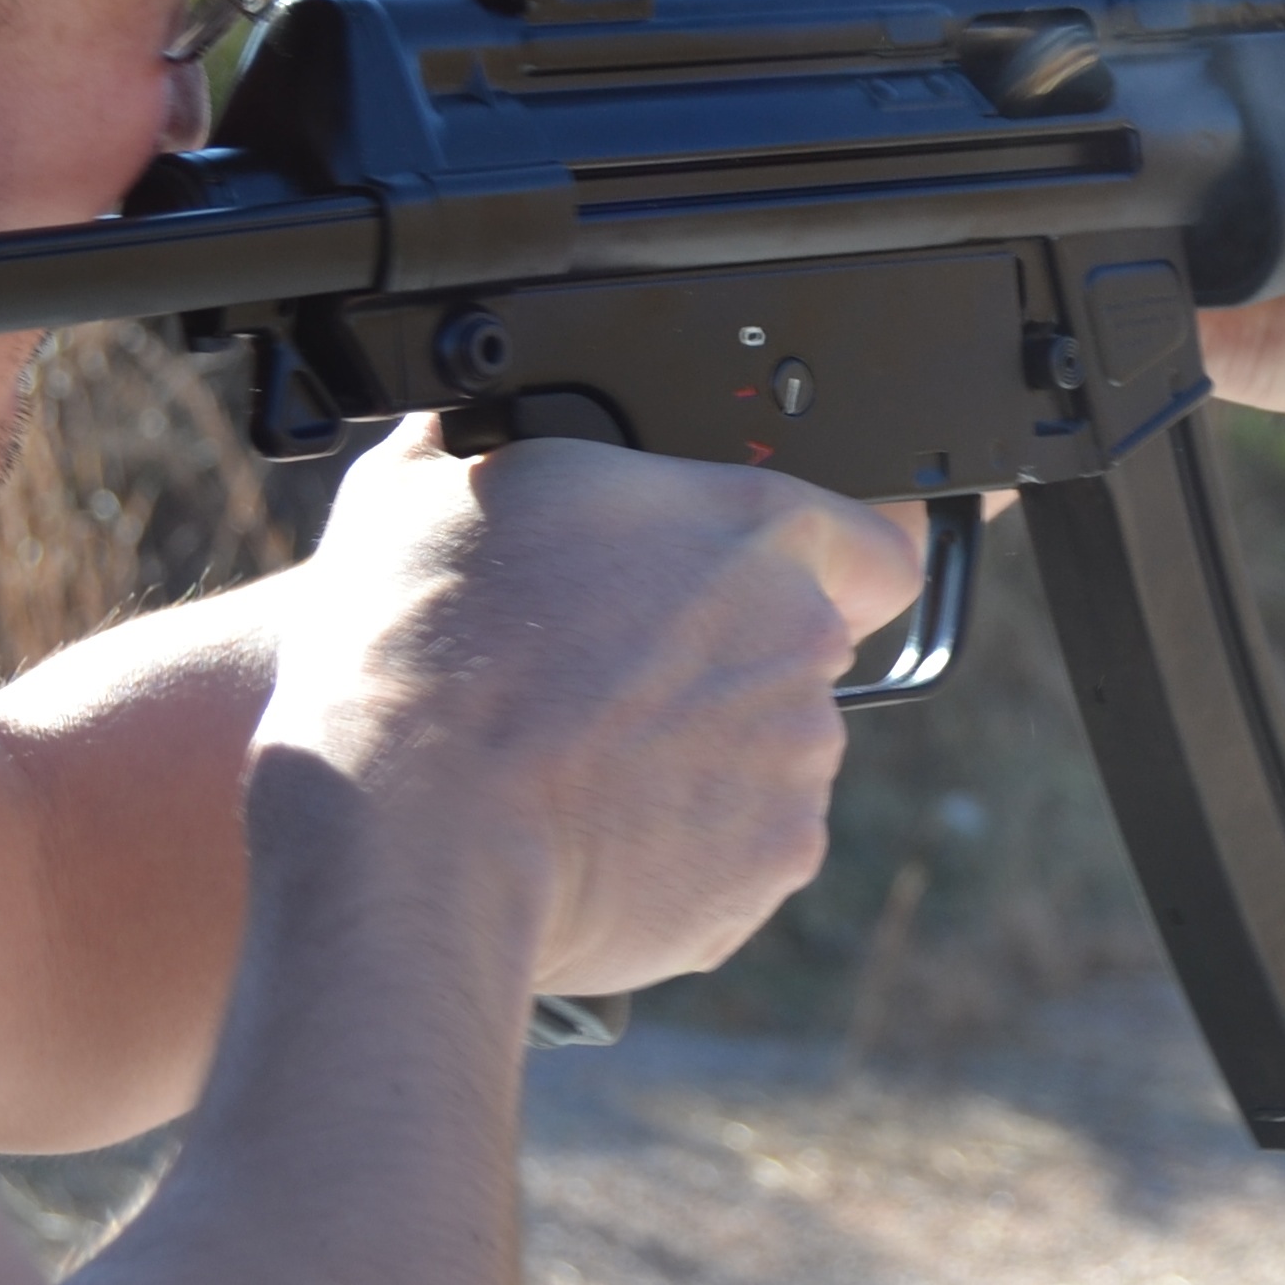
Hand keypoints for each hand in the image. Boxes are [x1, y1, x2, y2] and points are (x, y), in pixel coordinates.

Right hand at [262, 425, 927, 998]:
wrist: (408, 829)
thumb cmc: (412, 650)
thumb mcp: (421, 488)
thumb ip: (489, 445)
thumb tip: (458, 421)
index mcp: (745, 524)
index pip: (877, 537)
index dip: (839, 562)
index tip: (780, 585)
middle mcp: (799, 635)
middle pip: (797, 650)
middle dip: (722, 668)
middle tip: (609, 686)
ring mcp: (796, 756)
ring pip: (767, 756)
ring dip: (700, 764)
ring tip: (578, 772)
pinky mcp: (772, 862)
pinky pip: (740, 852)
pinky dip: (686, 854)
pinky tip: (592, 840)